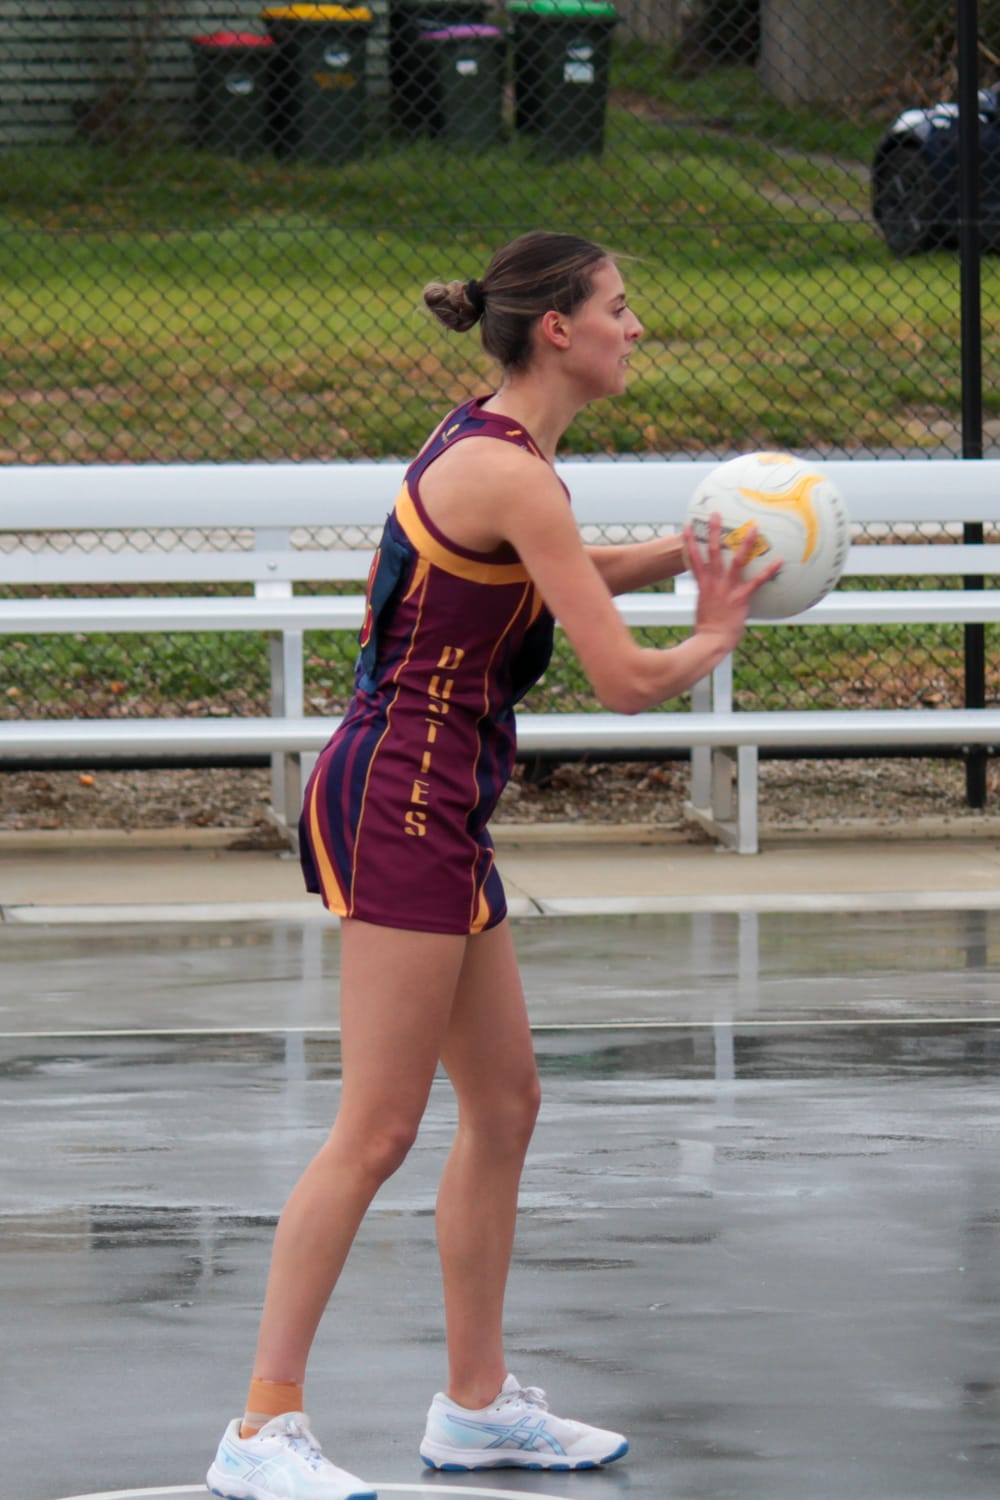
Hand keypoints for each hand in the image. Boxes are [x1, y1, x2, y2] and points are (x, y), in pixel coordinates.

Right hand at [682, 512, 781, 651]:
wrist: (711, 641)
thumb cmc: (707, 628)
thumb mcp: (703, 607)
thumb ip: (708, 595)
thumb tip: (711, 592)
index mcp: (703, 584)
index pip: (693, 558)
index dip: (690, 542)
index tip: (687, 526)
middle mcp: (714, 582)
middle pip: (713, 552)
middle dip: (714, 532)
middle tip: (716, 514)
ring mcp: (728, 588)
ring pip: (737, 561)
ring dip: (745, 544)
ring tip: (754, 528)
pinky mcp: (741, 597)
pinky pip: (757, 581)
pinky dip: (769, 571)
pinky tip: (780, 561)